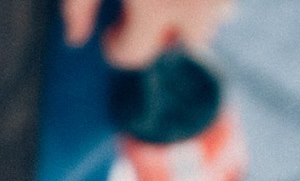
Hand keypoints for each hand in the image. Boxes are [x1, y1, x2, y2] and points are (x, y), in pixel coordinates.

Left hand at [60, 0, 234, 67]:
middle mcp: (194, 5)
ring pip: (210, 22)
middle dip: (162, 36)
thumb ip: (77, 5)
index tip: (112, 32)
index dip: (117, 47)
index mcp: (154, 7)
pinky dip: (207, 1)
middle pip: (181, 45)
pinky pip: (225, 3)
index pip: (134, 56)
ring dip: (188, 18)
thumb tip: (74, 39)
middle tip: (143, 12)